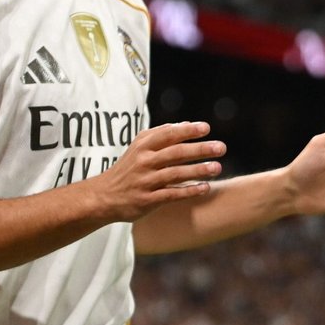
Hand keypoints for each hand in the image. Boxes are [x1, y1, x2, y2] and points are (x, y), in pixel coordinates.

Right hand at [92, 122, 225, 221]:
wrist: (103, 197)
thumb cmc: (128, 169)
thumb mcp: (139, 147)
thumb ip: (161, 135)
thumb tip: (187, 124)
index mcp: (143, 146)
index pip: (168, 134)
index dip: (188, 130)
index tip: (207, 128)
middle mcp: (144, 162)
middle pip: (176, 153)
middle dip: (200, 149)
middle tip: (221, 147)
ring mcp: (146, 181)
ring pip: (176, 174)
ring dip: (199, 170)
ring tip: (218, 168)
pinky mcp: (147, 200)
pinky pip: (172, 194)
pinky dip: (189, 191)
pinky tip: (206, 188)